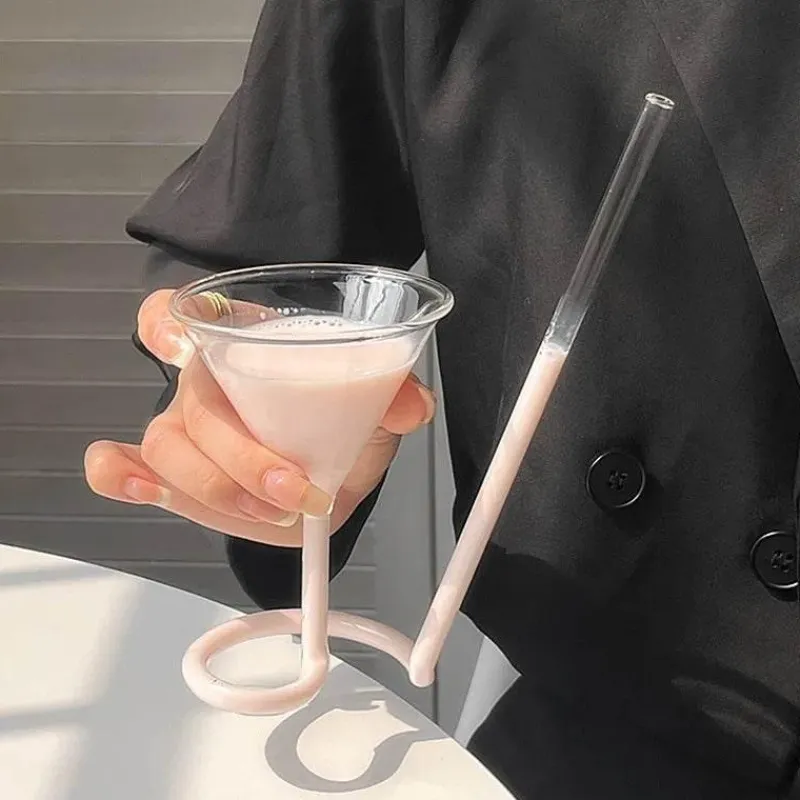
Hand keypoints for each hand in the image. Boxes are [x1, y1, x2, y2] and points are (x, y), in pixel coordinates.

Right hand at [84, 290, 435, 546]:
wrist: (334, 468)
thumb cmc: (341, 420)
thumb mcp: (372, 399)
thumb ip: (391, 391)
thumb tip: (413, 405)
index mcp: (243, 346)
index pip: (180, 314)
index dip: (166, 323)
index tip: (181, 341)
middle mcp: (204, 383)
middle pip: (195, 403)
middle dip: (242, 455)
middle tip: (296, 488)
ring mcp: (184, 430)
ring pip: (168, 446)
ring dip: (216, 486)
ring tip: (273, 508)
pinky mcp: (177, 475)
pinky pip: (128, 470)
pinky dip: (125, 479)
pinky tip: (146, 490)